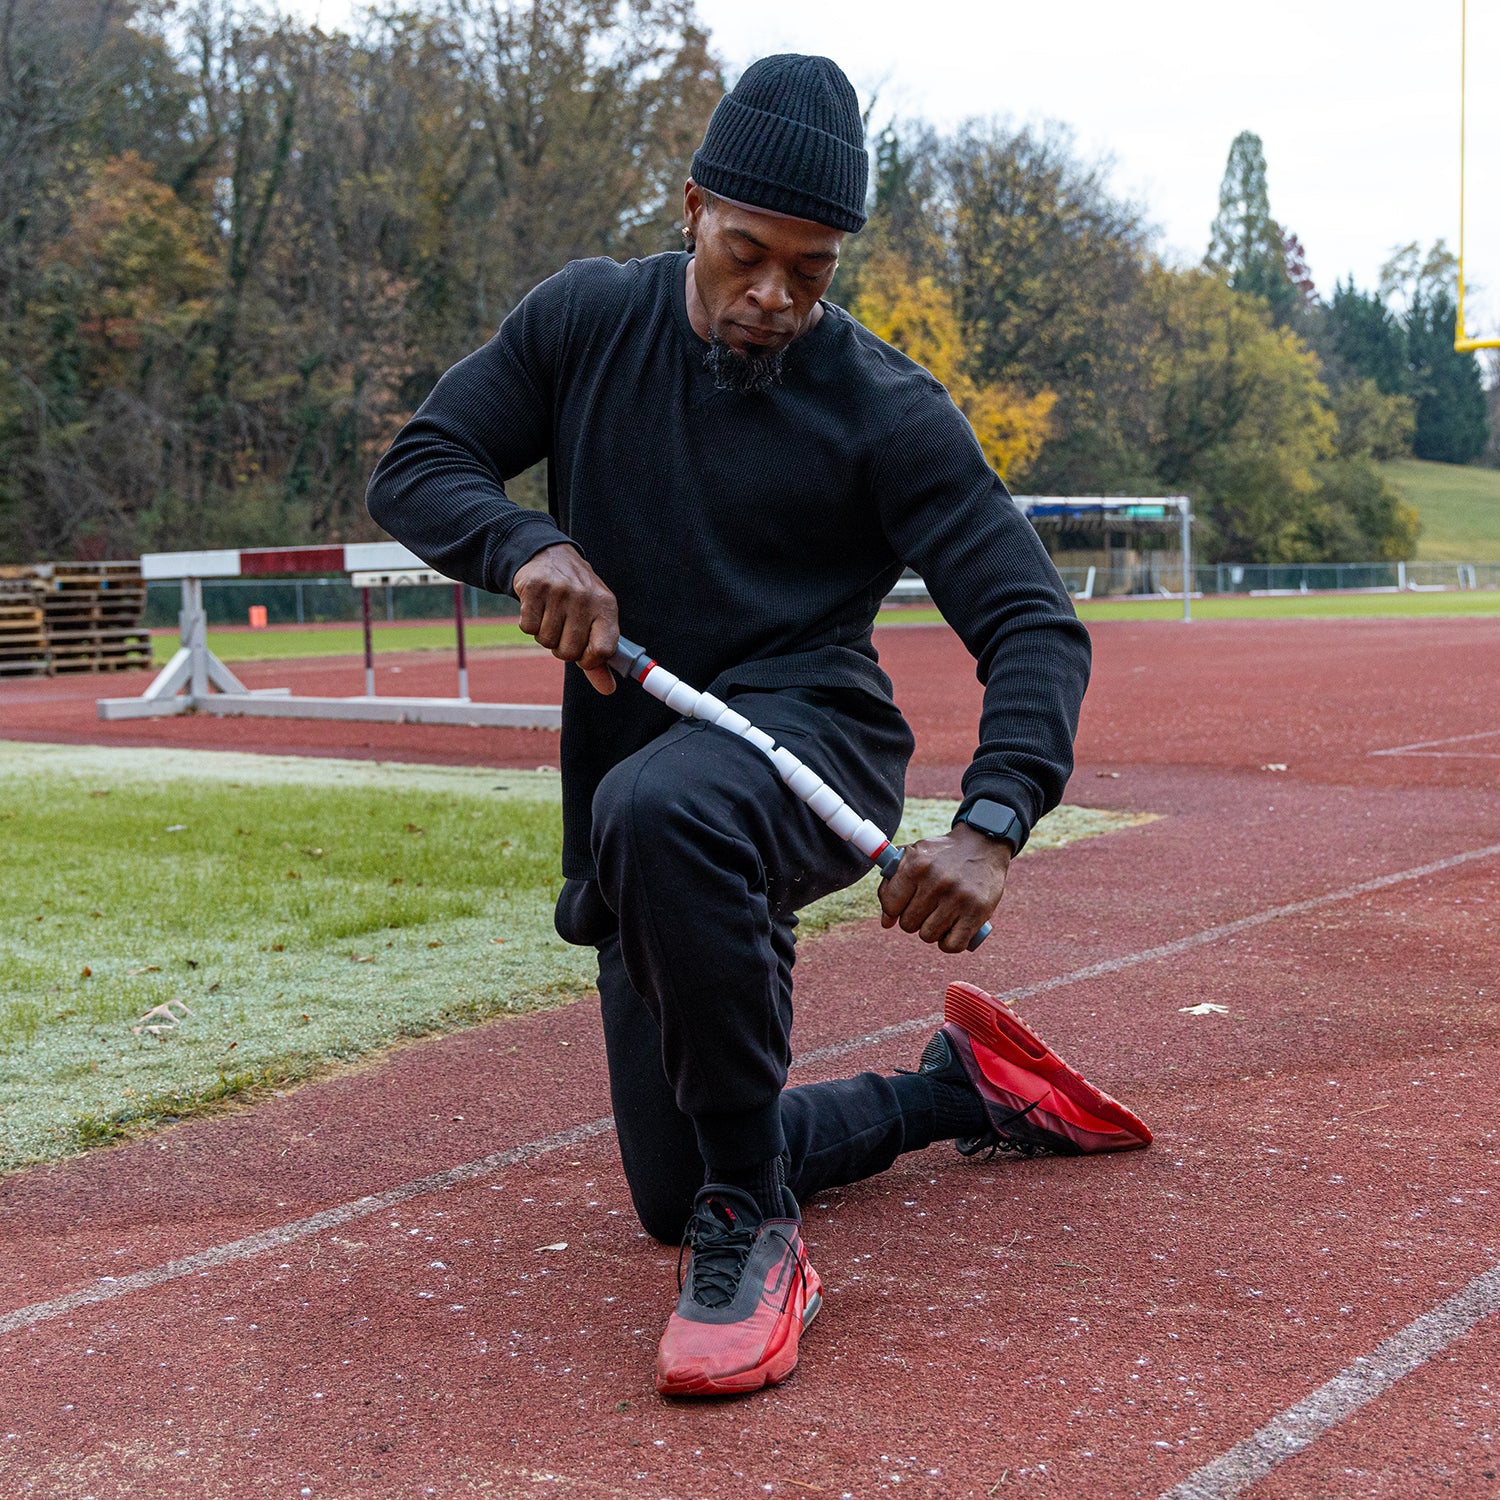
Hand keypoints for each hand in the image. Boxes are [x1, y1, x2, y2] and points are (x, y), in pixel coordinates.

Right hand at [511, 544, 618, 693]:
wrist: (550, 556)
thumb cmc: (577, 598)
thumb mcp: (595, 620)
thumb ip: (599, 656)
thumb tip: (608, 689)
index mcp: (606, 607)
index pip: (604, 650)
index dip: (590, 660)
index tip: (583, 655)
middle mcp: (585, 597)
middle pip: (569, 651)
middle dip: (562, 648)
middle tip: (563, 628)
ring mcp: (560, 591)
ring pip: (546, 641)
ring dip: (545, 635)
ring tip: (550, 615)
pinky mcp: (535, 587)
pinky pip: (528, 628)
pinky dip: (529, 624)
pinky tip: (536, 607)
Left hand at [877, 822, 1010, 953]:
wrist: (983, 844)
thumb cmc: (942, 854)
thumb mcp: (913, 855)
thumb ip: (892, 884)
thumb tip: (886, 922)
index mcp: (916, 865)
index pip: (890, 905)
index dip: (894, 910)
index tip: (904, 906)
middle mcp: (936, 881)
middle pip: (908, 924)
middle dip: (915, 919)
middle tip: (927, 908)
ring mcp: (958, 897)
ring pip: (928, 936)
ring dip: (932, 930)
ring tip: (940, 916)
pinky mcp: (977, 911)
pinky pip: (952, 945)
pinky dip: (949, 943)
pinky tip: (952, 930)